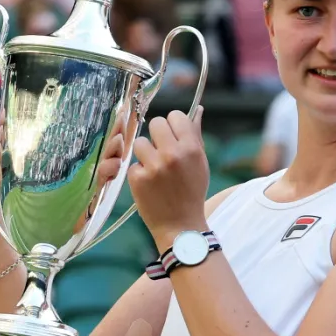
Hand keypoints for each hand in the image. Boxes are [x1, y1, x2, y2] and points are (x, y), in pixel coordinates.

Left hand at [127, 109, 209, 249]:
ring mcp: (154, 166)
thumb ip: (196, 136)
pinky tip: (150, 183)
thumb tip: (199, 110)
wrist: (180, 225)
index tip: (173, 136)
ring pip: (141, 142)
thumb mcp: (201, 164)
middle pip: (156, 123)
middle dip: (158, 135)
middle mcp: (173, 154)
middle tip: (162, 151)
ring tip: (155, 169)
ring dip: (146, 153)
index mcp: (192, 149)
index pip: (176, 115)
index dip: (173, 125)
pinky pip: (134, 162)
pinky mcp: (138, 178)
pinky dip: (139, 171)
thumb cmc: (192, 192)